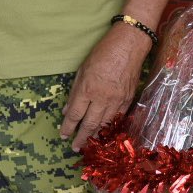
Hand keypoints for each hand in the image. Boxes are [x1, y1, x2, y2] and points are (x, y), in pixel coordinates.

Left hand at [61, 25, 150, 150]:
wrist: (129, 46)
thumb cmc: (103, 53)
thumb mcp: (82, 70)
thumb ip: (74, 92)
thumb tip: (67, 110)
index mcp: (88, 89)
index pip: (75, 115)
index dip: (68, 127)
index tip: (63, 135)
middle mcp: (102, 98)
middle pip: (90, 124)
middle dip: (81, 138)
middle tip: (76, 147)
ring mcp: (117, 100)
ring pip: (105, 124)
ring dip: (95, 134)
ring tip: (89, 141)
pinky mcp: (128, 99)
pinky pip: (118, 117)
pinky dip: (110, 125)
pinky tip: (105, 129)